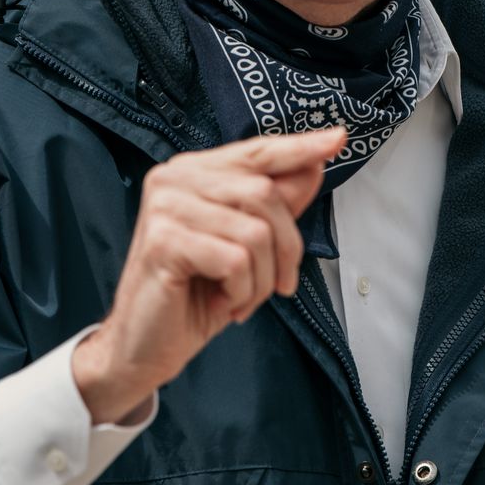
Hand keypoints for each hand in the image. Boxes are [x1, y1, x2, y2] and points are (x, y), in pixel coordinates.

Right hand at [71, 127, 345, 424]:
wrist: (145, 346)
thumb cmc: (194, 296)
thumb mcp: (246, 248)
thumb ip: (274, 206)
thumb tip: (312, 168)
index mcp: (193, 173)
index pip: (256, 152)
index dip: (299, 147)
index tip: (338, 138)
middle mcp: (174, 179)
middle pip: (265, 194)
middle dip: (285, 248)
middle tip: (278, 285)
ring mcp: (166, 207)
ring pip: (255, 232)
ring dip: (262, 279)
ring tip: (240, 297)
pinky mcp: (164, 240)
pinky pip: (236, 260)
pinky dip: (242, 291)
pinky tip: (224, 302)